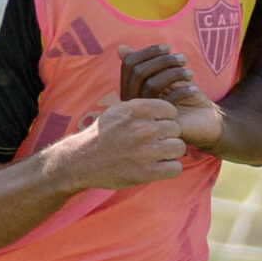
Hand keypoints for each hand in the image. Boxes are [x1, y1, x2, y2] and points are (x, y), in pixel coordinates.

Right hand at [44, 96, 186, 190]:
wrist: (82, 160)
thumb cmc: (101, 134)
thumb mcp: (118, 110)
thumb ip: (140, 104)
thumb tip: (156, 88)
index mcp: (138, 110)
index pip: (171, 110)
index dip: (165, 119)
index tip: (156, 126)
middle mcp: (144, 129)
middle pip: (176, 129)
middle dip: (168, 136)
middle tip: (156, 143)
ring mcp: (147, 151)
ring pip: (179, 147)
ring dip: (171, 152)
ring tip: (158, 155)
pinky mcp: (147, 172)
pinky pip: (175, 168)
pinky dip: (169, 169)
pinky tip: (159, 167)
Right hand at [118, 44, 223, 149]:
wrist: (203, 123)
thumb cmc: (182, 96)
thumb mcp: (164, 78)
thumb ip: (146, 65)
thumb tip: (120, 48)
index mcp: (131, 90)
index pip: (129, 65)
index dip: (147, 52)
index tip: (168, 48)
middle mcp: (134, 103)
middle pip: (139, 73)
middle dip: (162, 60)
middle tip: (183, 59)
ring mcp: (145, 114)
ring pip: (151, 86)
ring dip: (174, 74)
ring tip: (190, 74)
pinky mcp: (161, 124)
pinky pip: (168, 101)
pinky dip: (183, 91)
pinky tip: (194, 89)